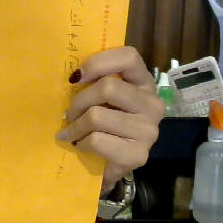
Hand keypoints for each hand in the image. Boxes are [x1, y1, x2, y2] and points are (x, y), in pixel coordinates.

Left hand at [56, 46, 164, 191]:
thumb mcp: (101, 98)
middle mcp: (152, 104)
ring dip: (76, 126)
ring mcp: (148, 131)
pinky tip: (80, 145)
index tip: (76, 78)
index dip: (98, 63)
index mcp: (143, 82)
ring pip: (97, 115)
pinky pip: (97, 140)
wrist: (109, 165)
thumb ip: (94, 81)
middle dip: (79, 101)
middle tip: (69, 113)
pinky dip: (81, 143)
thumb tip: (72, 76)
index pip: (129, 57)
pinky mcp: (138, 155)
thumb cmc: (103, 125)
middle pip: (108, 87)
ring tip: (70, 132)